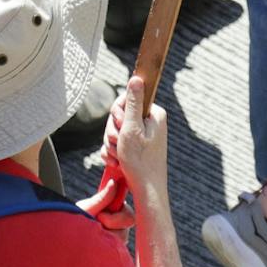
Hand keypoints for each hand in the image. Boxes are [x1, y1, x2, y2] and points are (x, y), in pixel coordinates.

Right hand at [109, 75, 169, 198]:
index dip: (116, 114)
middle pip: (118, 117)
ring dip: (112, 146)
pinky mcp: (136, 147)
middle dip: (113, 133)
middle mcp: (149, 122)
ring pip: (115, 132)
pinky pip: (117, 144)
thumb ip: (133, 102)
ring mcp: (142, 135)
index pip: (125, 100)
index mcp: (153, 113)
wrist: (146, 189)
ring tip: (120, 157)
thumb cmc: (140, 160)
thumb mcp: (133, 128)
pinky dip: (114, 154)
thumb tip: (137, 77)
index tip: (121, 127)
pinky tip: (118, 163)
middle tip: (120, 146)